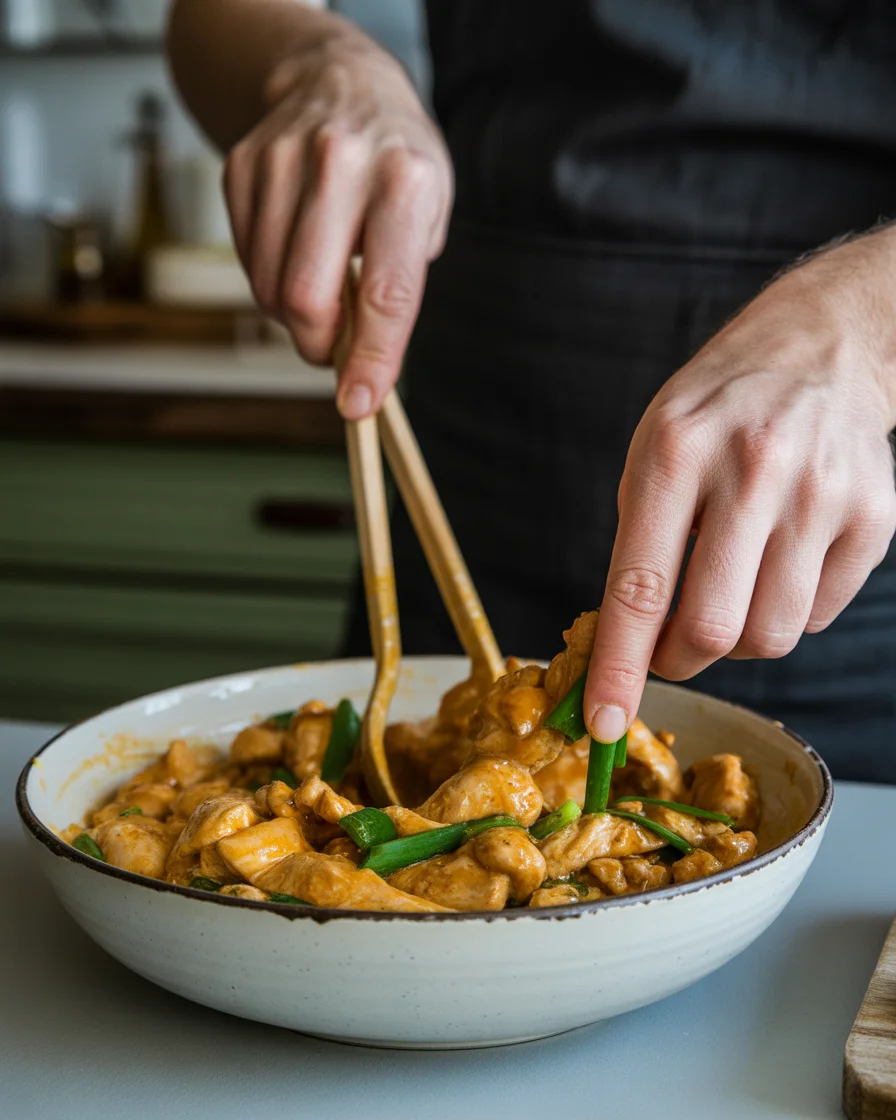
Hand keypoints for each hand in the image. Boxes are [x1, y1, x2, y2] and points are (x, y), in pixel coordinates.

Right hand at [223, 32, 452, 417]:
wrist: (340, 82)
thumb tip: (360, 362)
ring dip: (291, 317)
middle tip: (333, 352)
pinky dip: (268, 281)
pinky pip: (245, 259)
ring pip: (267, 286)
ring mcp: (283, 161)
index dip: (371, 360)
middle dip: (318, 346)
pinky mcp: (242, 166)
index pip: (386, 295)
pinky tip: (294, 257)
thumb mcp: (429, 214)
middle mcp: (341, 165)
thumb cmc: (396, 164)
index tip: (358, 404)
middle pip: (307, 297)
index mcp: (404, 182)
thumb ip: (400, 285)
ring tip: (320, 295)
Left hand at [585, 231, 895, 744]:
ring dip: (737, 639)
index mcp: (677, 453)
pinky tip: (778, 561)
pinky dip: (787, 609)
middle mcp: (753, 472)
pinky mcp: (872, 516)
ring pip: (772, 634)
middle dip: (680, 659)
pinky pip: (819, 614)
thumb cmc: (718, 409)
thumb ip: (639, 545)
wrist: (818, 350)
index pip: (641, 586)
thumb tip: (624, 647)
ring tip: (728, 591)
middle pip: (714, 626)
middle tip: (669, 649)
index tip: (604, 722)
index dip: (621, 667)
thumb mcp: (652, 450)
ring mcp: (821, 494)